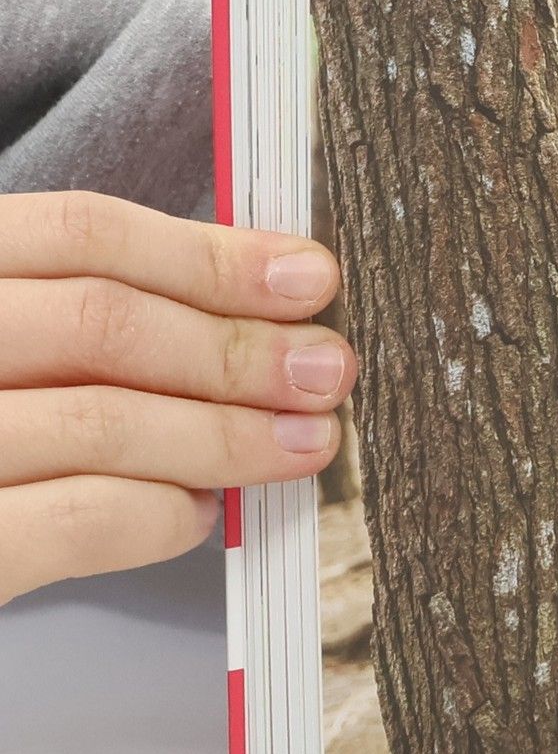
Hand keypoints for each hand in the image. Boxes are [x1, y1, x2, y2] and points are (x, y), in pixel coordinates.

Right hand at [0, 191, 356, 604]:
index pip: (79, 233)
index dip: (210, 254)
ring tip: (303, 445)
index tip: (311, 277)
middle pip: (103, 321)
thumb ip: (77, 322)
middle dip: (240, 347)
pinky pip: (71, 520)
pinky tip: (197, 513)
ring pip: (99, 417)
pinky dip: (156, 514)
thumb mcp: (6, 347)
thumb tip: (260, 314)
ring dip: (225, 432)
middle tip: (329, 371)